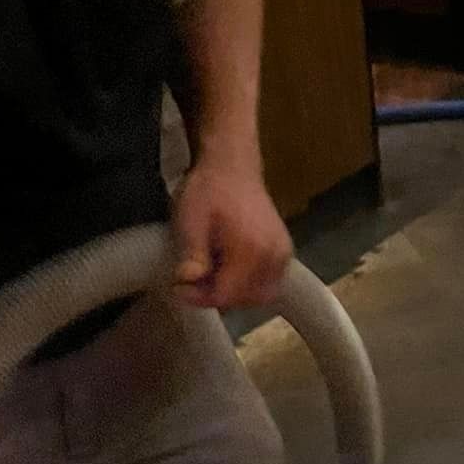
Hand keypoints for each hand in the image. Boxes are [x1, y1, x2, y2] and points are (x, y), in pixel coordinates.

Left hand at [173, 155, 292, 309]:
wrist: (233, 165)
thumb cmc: (208, 189)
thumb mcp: (190, 219)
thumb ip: (193, 253)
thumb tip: (188, 282)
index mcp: (251, 249)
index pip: (227, 294)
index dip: (200, 297)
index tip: (179, 288)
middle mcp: (274, 256)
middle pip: (245, 298)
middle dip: (216, 296)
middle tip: (193, 283)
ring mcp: (283, 255)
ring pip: (259, 296)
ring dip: (234, 294)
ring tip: (211, 277)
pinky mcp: (285, 253)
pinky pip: (270, 284)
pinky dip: (249, 286)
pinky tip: (230, 273)